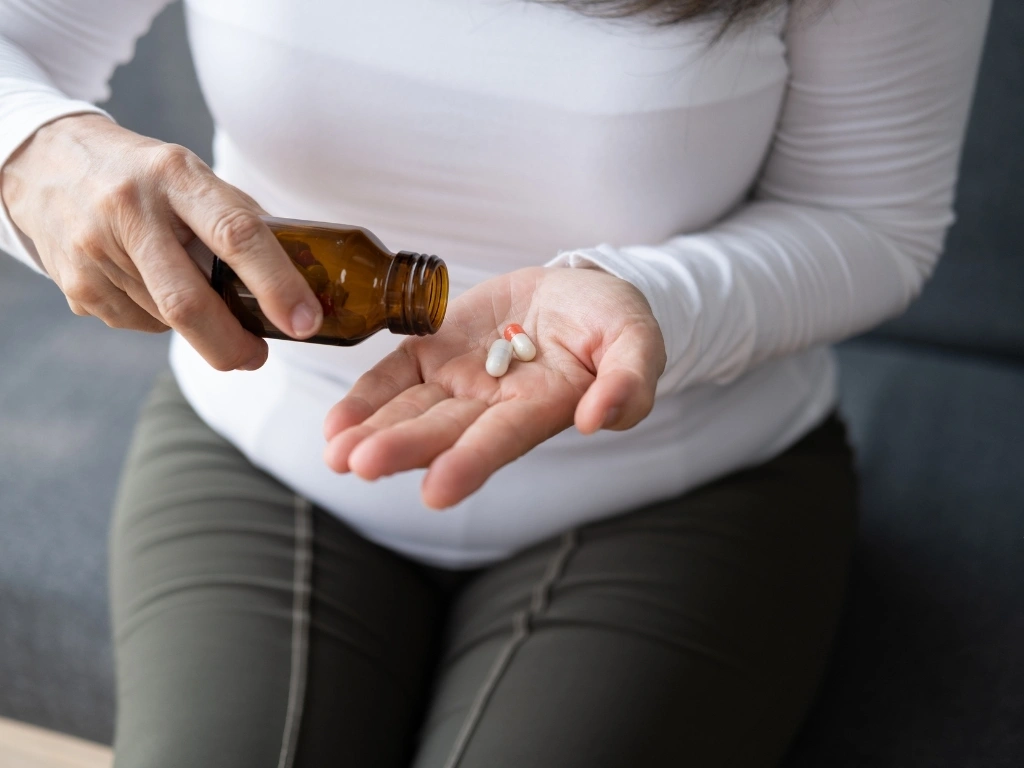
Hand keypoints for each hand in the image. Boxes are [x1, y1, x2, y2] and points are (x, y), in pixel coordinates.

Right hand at [0, 114, 322, 369]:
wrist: (46, 163)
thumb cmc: (146, 176)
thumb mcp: (193, 177)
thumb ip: (241, 223)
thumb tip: (298, 283)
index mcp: (175, 175)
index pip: (236, 234)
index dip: (277, 285)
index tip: (306, 323)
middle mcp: (130, 210)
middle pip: (190, 302)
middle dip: (233, 345)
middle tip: (257, 357)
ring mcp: (96, 251)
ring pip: (168, 320)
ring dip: (197, 326)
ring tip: (192, 292)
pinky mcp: (77, 287)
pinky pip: (140, 325)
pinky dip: (161, 319)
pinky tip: (149, 285)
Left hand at [323, 266, 665, 508]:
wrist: (577, 292)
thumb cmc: (613, 323)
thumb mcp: (638, 342)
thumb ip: (628, 381)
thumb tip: (597, 419)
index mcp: (541, 407)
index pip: (502, 438)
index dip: (471, 462)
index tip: (437, 490)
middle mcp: (493, 404)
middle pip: (444, 430)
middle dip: (403, 448)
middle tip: (361, 465)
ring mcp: (459, 379)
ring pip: (411, 409)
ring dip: (373, 432)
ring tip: (336, 454)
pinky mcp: (434, 349)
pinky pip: (395, 375)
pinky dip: (366, 398)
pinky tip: (336, 424)